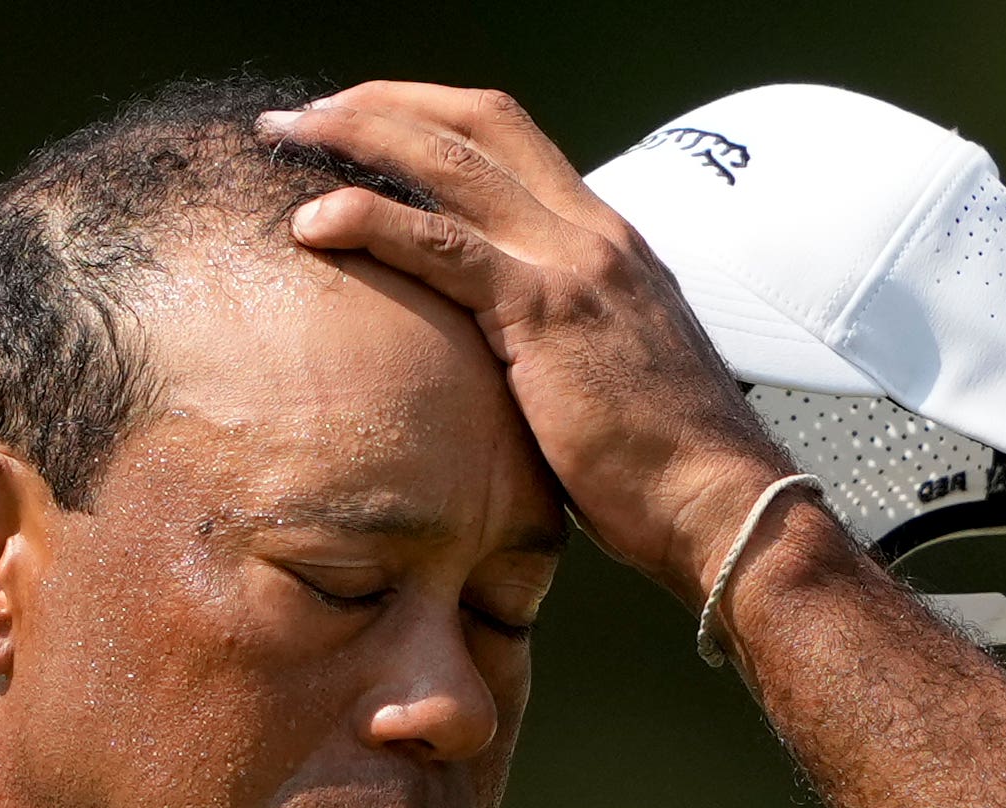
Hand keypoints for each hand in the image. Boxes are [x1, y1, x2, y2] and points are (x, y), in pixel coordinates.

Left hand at [259, 82, 800, 603]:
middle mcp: (592, 232)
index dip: (426, 118)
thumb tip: (491, 363)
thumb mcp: (602, 377)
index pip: (508, 139)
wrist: (719, 504)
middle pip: (473, 123)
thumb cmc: (660, 467)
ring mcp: (572, 265)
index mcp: (605, 241)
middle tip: (300, 117)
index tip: (359, 126)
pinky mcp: (546, 314)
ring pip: (450, 163)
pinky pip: (443, 246)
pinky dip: (371, 220)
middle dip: (378, 104)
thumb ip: (549, 342)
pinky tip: (312, 220)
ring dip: (358, 137)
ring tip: (286, 140)